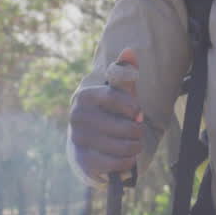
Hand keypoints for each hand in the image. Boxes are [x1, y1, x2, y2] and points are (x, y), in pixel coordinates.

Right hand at [70, 49, 144, 178]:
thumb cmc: (107, 112)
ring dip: (135, 146)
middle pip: (123, 126)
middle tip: (137, 131)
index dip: (133, 106)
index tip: (138, 112)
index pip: (115, 97)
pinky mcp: (84, 161)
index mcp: (85, 96)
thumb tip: (130, 51)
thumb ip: (124, 73)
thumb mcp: (116, 92)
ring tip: (134, 143)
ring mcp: (79, 140)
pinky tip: (127, 156)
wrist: (88, 141)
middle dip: (137, 130)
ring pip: (122, 146)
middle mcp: (77, 117)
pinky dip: (127, 161)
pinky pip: (116, 163)